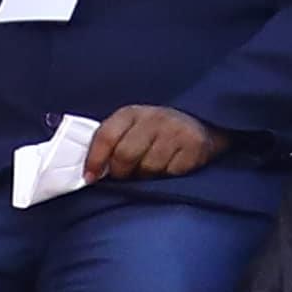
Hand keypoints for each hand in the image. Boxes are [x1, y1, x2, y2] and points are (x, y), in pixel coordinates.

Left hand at [83, 105, 217, 183]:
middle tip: (126, 175)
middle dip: (122, 172)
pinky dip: (169, 175)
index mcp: (132, 113)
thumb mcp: (130, 129)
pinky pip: (172, 172)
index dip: (94, 160)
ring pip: (149, 167)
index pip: (106, 136)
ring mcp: (176, 130)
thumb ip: (111, 144)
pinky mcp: (195, 145)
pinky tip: (171, 166)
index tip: (90, 178)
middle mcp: (155, 118)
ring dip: (147, 175)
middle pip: (126, 155)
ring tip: (151, 168)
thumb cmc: (156, 132)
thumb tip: (90, 172)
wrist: (202, 123)